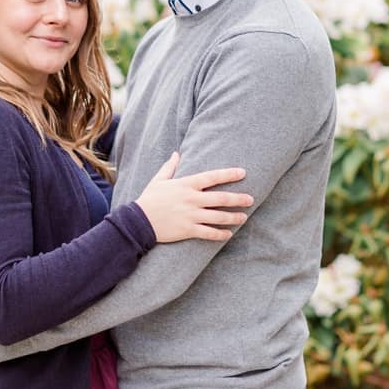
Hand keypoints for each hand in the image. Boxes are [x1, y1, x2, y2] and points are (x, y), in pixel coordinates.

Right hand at [135, 151, 252, 242]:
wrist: (137, 222)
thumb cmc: (149, 199)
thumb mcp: (158, 180)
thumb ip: (170, 167)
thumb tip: (176, 153)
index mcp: (186, 185)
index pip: (213, 177)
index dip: (229, 174)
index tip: (243, 173)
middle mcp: (192, 199)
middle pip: (221, 198)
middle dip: (239, 199)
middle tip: (251, 199)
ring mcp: (191, 215)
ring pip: (218, 217)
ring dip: (234, 217)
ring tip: (244, 217)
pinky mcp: (188, 230)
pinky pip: (209, 233)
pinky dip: (220, 234)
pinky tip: (228, 234)